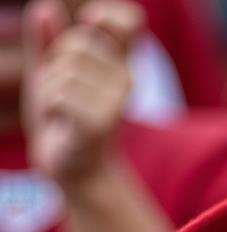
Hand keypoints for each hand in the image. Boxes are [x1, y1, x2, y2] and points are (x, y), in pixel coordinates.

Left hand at [21, 0, 143, 186]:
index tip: (91, 21)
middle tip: (64, 94)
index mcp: (118, 64)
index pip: (127, 22)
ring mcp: (117, 103)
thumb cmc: (63, 118)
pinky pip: (59, 97)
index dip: (108, 17)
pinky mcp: (101, 124)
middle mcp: (126, 80)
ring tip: (62, 112)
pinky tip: (62, 124)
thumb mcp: (52, 73)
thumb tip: (45, 8)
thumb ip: (48, 41)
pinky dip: (50, 110)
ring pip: (64, 73)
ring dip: (49, 92)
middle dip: (55, 66)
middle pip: (76, 46)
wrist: (74, 166)